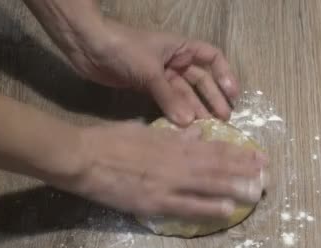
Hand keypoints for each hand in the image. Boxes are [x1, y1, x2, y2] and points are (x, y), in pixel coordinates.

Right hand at [63, 121, 267, 218]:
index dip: (239, 153)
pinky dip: (208, 207)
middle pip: (218, 166)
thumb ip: (173, 135)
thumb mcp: (144, 131)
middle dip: (245, 171)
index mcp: (174, 144)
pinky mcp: (154, 202)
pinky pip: (187, 206)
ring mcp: (168, 182)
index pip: (214, 148)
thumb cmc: (110, 140)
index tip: (259, 156)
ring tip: (258, 191)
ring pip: (208, 184)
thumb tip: (197, 133)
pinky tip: (227, 210)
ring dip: (235, 188)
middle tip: (268, 175)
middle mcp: (177, 161)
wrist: (82, 157)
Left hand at [67, 19, 239, 125]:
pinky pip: (168, 101)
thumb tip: (188, 123)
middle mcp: (175, 61)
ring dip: (195, 109)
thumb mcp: (150, 71)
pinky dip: (175, 112)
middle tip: (223, 120)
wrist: (88, 46)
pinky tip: (183, 126)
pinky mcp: (147, 88)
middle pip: (201, 80)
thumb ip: (170, 98)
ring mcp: (161, 75)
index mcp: (181, 48)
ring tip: (206, 127)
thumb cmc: (124, 48)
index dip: (225, 75)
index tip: (233, 95)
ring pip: (185, 94)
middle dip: (212, 99)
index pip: (212, 58)